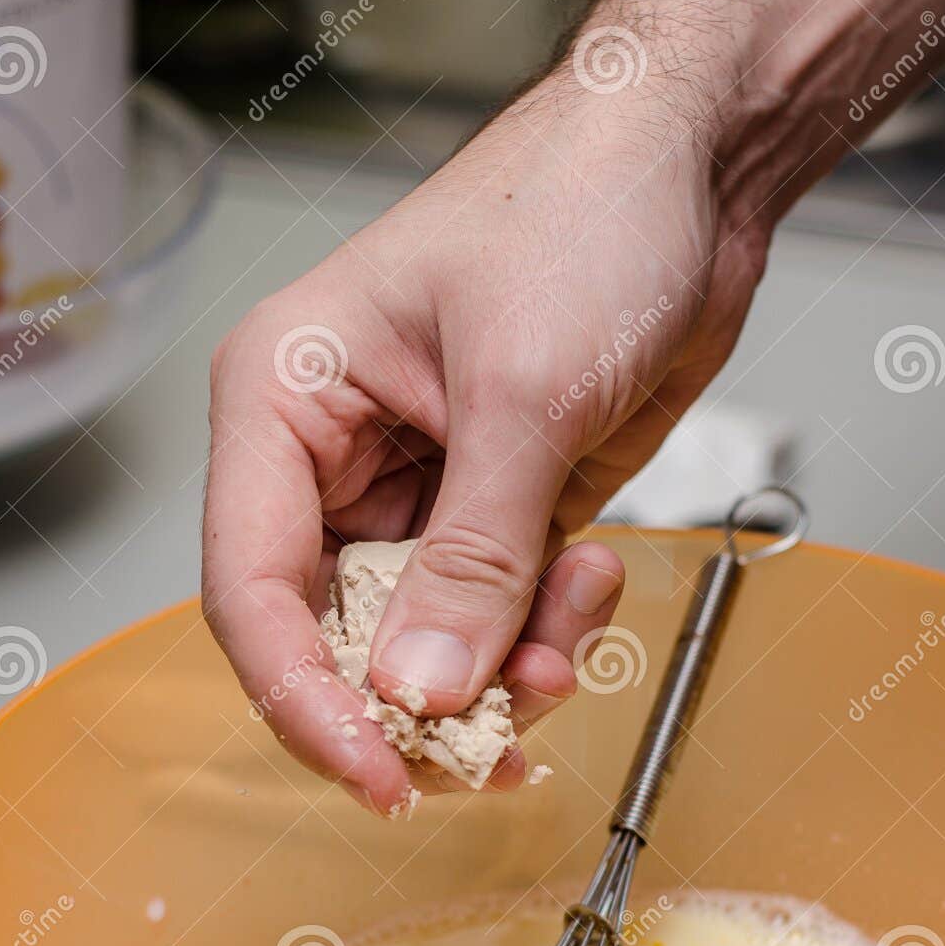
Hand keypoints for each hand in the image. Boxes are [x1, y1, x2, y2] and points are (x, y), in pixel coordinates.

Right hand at [203, 0, 944, 814]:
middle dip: (421, 699)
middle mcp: (335, 461)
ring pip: (425, 648)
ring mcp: (418, 495)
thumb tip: (421, 692)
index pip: (251, 591)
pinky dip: (545, 633)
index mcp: (284, 404)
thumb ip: (473, 557)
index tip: (379, 775)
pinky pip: (498, 620)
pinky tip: (591, 580)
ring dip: (501, 671)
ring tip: (568, 636)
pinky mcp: (494, 517)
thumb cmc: (580, 210)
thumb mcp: (521, 392)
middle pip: (335, 641)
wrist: (692, 169)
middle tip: (497, 739)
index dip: (305, 702)